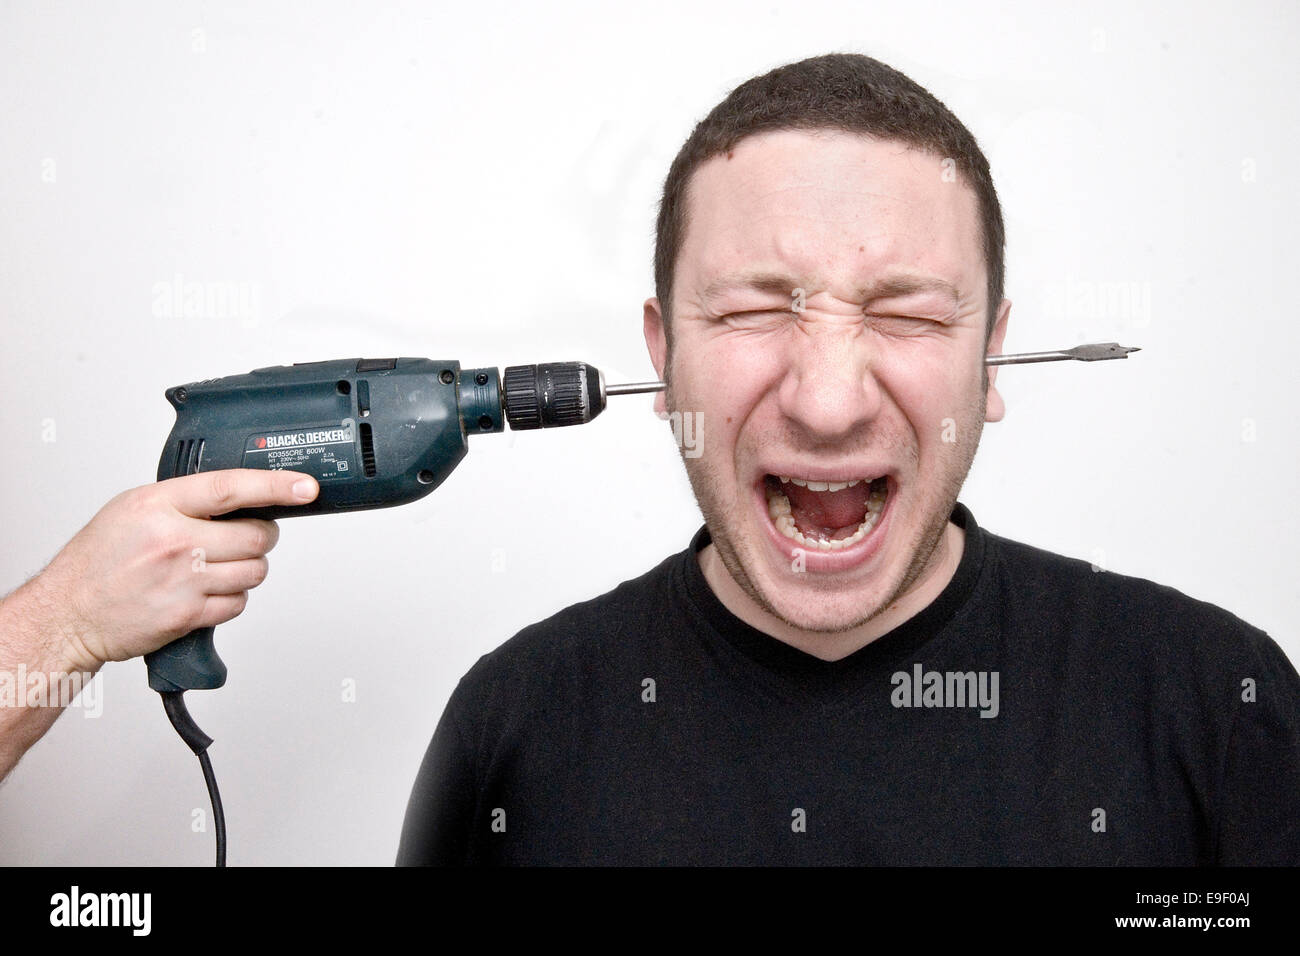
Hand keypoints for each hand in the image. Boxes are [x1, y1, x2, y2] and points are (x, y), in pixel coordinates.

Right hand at [31, 469, 318, 672]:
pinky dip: (230, 599)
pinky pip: (238, 603)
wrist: (67, 614)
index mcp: (158, 505)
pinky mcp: (187, 615)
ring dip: (247, 570)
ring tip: (216, 567)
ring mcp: (182, 580)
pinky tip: (204, 593)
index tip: (305, 487)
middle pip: (256, 536)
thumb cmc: (98, 561)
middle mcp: (172, 541)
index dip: (276, 486)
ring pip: (254, 571)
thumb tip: (241, 495)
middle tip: (243, 539)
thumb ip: (184, 500)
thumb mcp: (132, 509)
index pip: (231, 487)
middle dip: (260, 538)